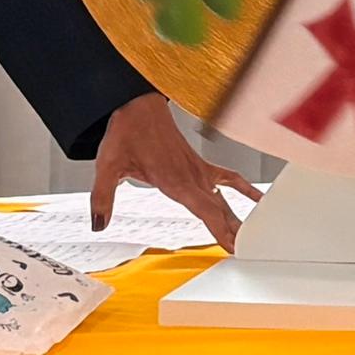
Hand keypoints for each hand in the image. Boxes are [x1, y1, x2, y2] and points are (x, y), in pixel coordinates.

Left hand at [85, 93, 258, 249]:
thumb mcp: (108, 165)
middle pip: (219, 209)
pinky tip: (255, 199)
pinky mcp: (199, 164)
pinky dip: (242, 189)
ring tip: (251, 237)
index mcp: (174, 179)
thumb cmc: (126, 130)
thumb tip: (99, 223)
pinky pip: (227, 178)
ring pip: (223, 198)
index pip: (204, 209)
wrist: (138, 103)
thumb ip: (103, 197)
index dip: (220, 229)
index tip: (233, 245)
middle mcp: (190, 176)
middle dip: (234, 231)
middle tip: (248, 251)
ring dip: (237, 217)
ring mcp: (198, 170)